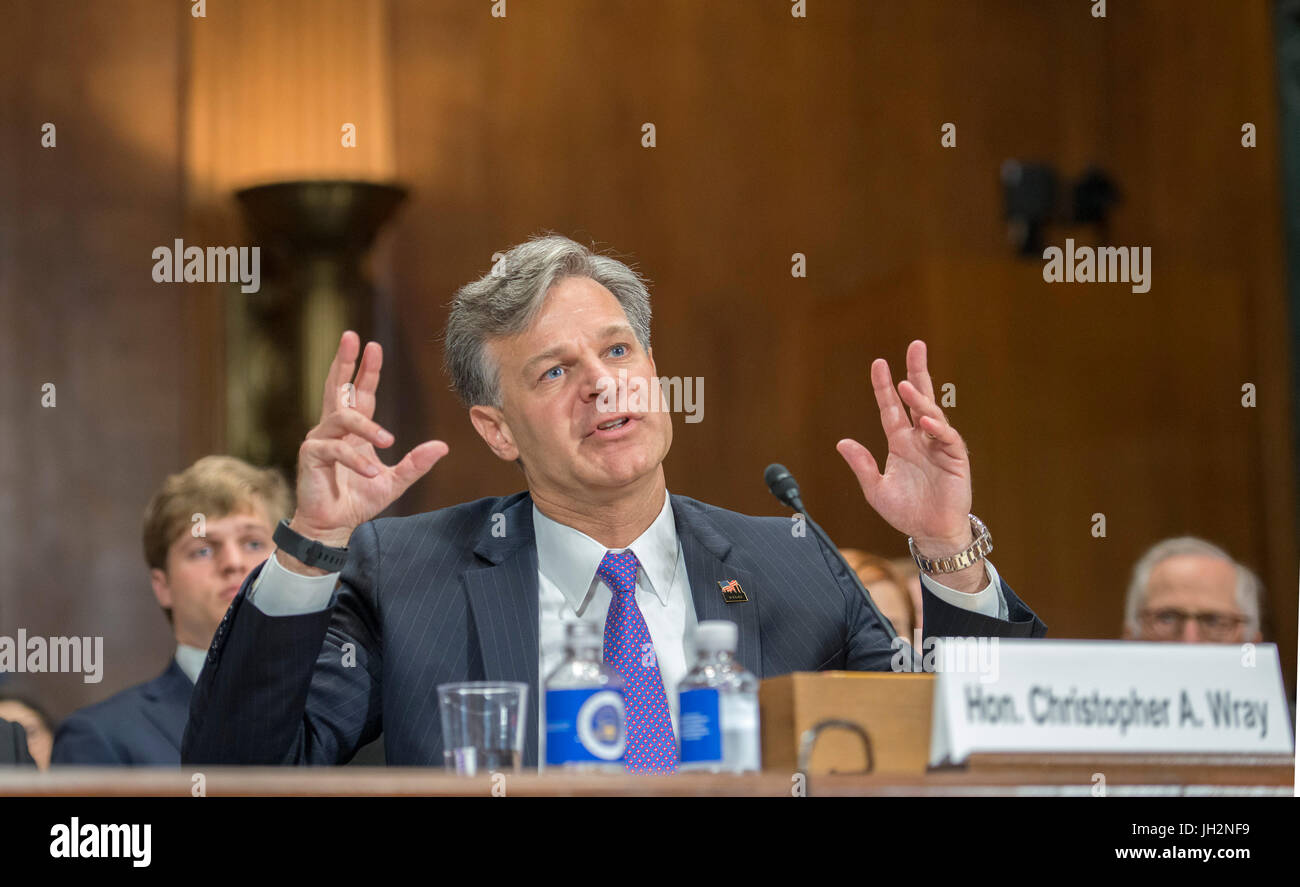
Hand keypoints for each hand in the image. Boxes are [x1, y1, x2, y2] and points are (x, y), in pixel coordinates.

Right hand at [280, 331, 447, 574]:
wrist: (335, 526)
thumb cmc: (359, 500)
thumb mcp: (395, 481)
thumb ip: (416, 463)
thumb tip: (443, 446)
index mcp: (353, 431)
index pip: (360, 393)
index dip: (366, 370)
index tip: (373, 345)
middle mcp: (334, 429)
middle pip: (338, 387)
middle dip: (345, 361)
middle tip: (352, 336)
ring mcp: (320, 440)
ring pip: (343, 418)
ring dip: (367, 428)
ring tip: (387, 442)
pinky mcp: (311, 456)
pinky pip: (335, 449)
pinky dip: (355, 460)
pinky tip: (370, 472)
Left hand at [836, 340, 981, 590]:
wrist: (930, 534)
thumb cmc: (905, 512)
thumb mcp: (875, 489)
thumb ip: (862, 465)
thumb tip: (842, 442)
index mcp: (900, 442)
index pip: (891, 408)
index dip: (884, 387)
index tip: (879, 363)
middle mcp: (920, 439)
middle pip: (918, 398)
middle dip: (917, 372)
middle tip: (916, 346)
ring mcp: (938, 446)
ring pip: (931, 414)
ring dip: (920, 400)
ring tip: (907, 385)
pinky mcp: (955, 459)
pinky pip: (946, 438)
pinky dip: (937, 428)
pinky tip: (925, 421)